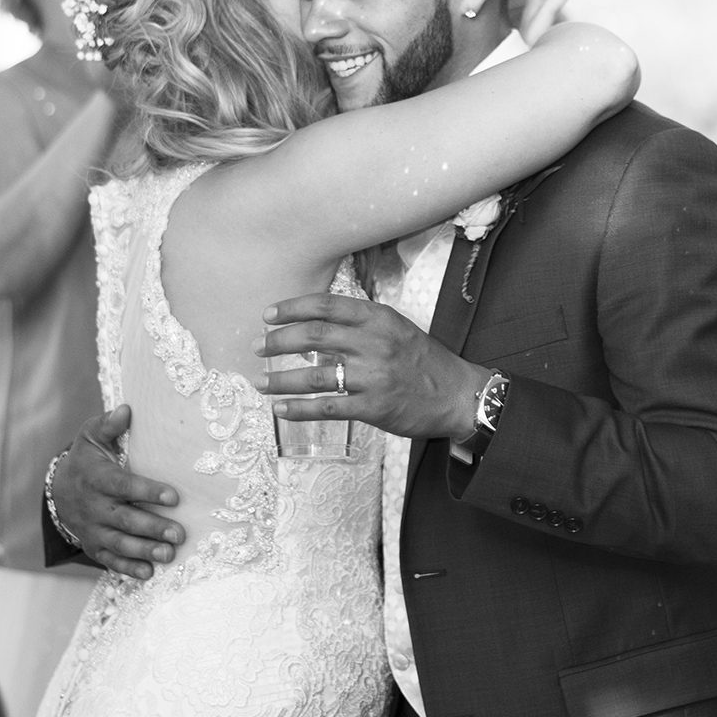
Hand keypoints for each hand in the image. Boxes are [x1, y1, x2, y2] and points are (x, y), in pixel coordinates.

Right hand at [52, 406, 184, 581]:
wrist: (59, 489)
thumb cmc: (86, 459)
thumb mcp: (91, 437)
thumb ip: (108, 425)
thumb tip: (126, 409)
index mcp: (97, 478)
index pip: (123, 486)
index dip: (148, 492)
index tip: (175, 497)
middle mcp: (94, 506)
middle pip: (124, 520)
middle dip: (152, 528)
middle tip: (180, 534)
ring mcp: (93, 529)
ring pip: (119, 543)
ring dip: (145, 551)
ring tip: (170, 554)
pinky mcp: (94, 545)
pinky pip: (110, 560)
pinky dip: (128, 568)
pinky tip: (149, 573)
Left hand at [256, 296, 487, 442]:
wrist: (458, 395)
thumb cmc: (423, 360)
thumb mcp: (396, 328)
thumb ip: (361, 323)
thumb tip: (316, 322)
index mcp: (379, 319)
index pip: (327, 306)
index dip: (293, 308)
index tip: (268, 315)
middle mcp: (374, 344)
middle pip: (314, 336)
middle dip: (279, 341)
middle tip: (258, 346)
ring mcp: (374, 377)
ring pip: (315, 376)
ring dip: (282, 379)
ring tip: (261, 382)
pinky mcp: (374, 408)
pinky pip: (328, 408)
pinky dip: (300, 410)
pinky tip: (281, 409)